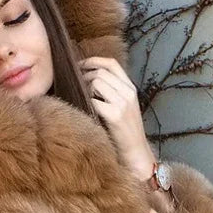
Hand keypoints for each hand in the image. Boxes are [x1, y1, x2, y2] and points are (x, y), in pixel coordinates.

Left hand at [78, 56, 152, 172]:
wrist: (136, 151)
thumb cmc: (125, 131)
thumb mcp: (124, 106)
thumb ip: (113, 91)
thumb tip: (89, 78)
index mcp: (131, 88)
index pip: (112, 64)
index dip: (94, 61)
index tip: (80, 65)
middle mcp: (128, 93)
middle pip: (100, 73)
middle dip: (84, 76)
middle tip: (76, 85)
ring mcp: (123, 104)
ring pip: (96, 84)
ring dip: (85, 89)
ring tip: (83, 99)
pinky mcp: (115, 115)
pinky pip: (93, 101)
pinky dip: (86, 103)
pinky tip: (86, 110)